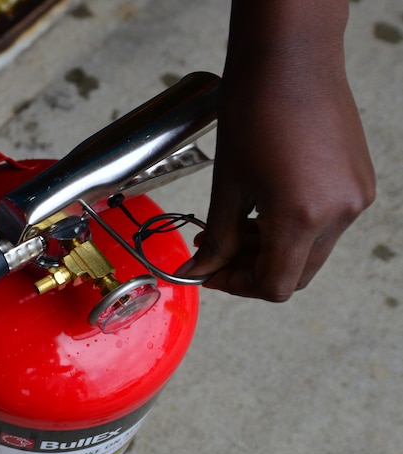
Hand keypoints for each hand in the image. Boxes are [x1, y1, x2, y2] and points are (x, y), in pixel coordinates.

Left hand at [176, 1, 375, 301]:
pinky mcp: (360, 181)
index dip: (236, 285)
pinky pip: (326, 223)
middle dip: (251, 269)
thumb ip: (216, 238)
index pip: (275, 286)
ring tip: (233, 223)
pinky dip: (293, 226)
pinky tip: (263, 205)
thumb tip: (201, 271)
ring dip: (270, 248)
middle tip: (216, 253)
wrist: (290, 58)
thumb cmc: (254, 111)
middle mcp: (339, 214)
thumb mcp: (227, 185)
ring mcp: (355, 198)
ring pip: (310, 250)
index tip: (210, 273)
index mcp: (302, 218)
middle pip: (295, 273)